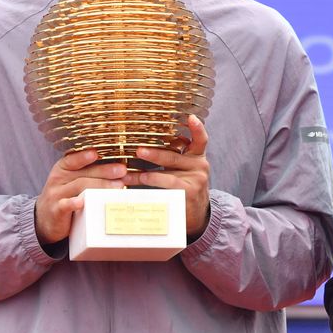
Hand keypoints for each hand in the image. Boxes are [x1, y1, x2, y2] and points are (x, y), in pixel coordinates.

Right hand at [34, 149, 128, 245]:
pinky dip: (73, 203)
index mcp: (63, 169)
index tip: (96, 153)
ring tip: (117, 186)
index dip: (84, 156)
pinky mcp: (56, 211)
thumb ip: (93, 176)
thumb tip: (123, 173)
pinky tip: (82, 202)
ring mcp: (56, 195)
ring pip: (78, 187)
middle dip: (104, 171)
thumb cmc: (66, 197)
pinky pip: (65, 205)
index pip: (73, 160)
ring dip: (99, 185)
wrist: (45, 218)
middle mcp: (59, 179)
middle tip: (122, 170)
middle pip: (83, 174)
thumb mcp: (74, 182)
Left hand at [121, 115, 211, 238]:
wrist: (197, 214)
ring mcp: (196, 181)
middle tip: (139, 151)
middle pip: (175, 157)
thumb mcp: (185, 169)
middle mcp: (200, 166)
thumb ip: (175, 157)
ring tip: (131, 175)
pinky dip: (152, 186)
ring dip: (147, 175)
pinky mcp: (190, 194)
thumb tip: (146, 146)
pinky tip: (139, 185)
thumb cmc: (185, 187)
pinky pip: (168, 189)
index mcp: (197, 157)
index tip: (191, 118)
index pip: (201, 140)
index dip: (197, 128)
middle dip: (155, 154)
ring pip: (168, 175)